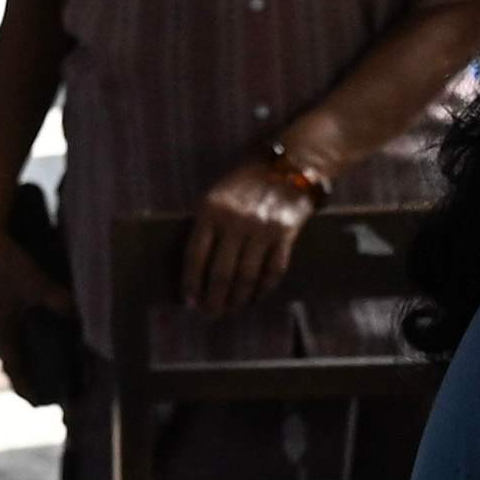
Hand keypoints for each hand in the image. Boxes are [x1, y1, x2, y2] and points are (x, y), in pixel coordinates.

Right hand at [0, 192, 77, 391]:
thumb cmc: (5, 259)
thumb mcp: (37, 282)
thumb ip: (61, 302)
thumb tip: (83, 319)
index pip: (12, 367)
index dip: (24, 386)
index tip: (33, 403)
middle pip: (1, 352)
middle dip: (15, 364)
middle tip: (29, 375)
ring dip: (7, 340)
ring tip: (21, 343)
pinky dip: (1, 317)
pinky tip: (10, 309)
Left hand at [177, 153, 323, 317]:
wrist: (290, 166)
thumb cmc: (246, 183)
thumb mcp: (217, 195)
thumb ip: (206, 225)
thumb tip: (195, 271)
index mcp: (211, 210)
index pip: (195, 255)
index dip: (191, 283)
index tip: (189, 302)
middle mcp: (235, 220)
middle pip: (220, 272)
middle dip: (214, 298)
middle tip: (211, 314)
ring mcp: (262, 228)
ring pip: (246, 276)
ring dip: (238, 298)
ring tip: (231, 308)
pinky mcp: (285, 233)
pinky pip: (273, 270)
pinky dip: (263, 288)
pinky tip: (256, 297)